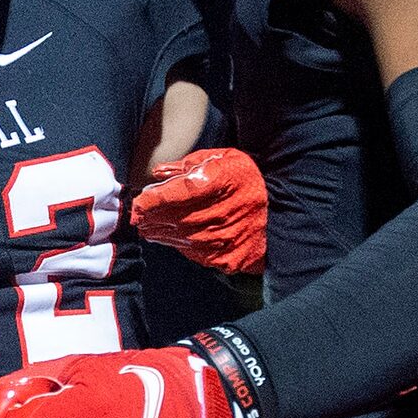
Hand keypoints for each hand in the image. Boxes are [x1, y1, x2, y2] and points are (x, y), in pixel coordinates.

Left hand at [130, 150, 267, 274]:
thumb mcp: (220, 160)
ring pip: (183, 238)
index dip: (153, 200)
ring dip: (162, 234)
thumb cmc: (244, 180)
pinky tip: (175, 239)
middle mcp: (223, 212)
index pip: (178, 193)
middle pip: (176, 218)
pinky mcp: (229, 258)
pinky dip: (182, 246)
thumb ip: (187, 165)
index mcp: (222, 181)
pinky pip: (196, 253)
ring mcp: (226, 238)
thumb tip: (158, 173)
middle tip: (137, 218)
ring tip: (149, 229)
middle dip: (152, 218)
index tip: (138, 202)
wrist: (279, 210)